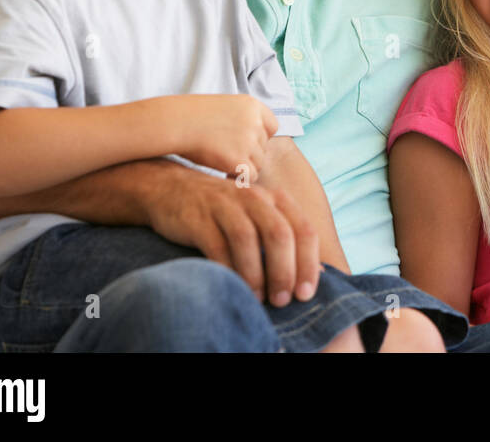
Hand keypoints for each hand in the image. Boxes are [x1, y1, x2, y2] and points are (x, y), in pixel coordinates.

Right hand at [142, 161, 321, 307]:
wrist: (171, 188)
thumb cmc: (224, 210)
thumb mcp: (259, 216)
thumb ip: (287, 238)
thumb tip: (319, 273)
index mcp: (276, 199)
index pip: (304, 229)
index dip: (309, 263)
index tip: (306, 294)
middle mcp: (254, 197)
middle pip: (279, 233)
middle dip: (284, 271)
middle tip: (282, 300)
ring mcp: (224, 205)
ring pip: (248, 239)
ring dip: (256, 274)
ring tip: (259, 298)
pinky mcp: (198, 218)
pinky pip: (216, 246)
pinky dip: (228, 269)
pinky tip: (233, 286)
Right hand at [166, 94, 278, 179]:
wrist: (176, 124)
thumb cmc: (192, 117)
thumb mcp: (224, 107)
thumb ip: (244, 119)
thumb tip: (257, 139)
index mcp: (253, 106)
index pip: (272, 127)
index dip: (260, 137)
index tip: (244, 142)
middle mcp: (255, 122)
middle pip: (264, 147)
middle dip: (249, 153)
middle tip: (226, 153)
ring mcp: (249, 141)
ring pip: (259, 162)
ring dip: (244, 166)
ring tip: (223, 161)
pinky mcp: (240, 160)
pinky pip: (251, 175)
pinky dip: (240, 177)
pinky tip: (224, 173)